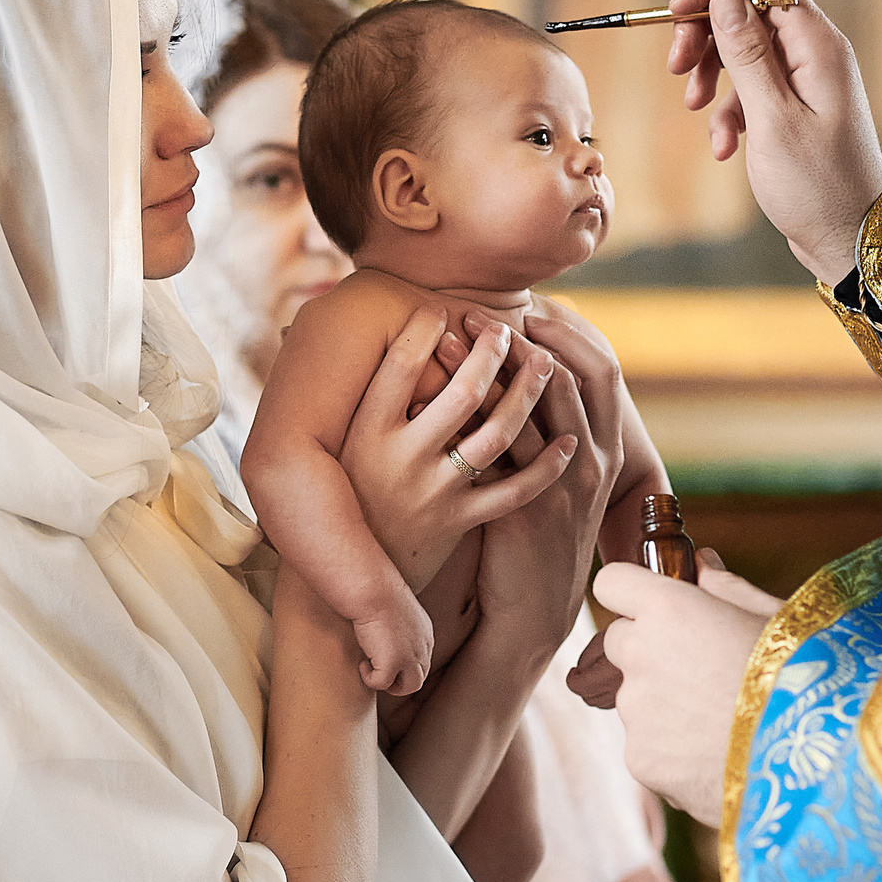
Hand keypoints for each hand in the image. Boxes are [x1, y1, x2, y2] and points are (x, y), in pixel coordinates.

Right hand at [342, 307, 574, 592]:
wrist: (353, 572)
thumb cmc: (352, 492)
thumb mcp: (343, 443)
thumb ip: (360, 392)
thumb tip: (314, 322)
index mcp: (366, 432)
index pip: (399, 365)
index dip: (426, 329)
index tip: (446, 309)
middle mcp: (400, 459)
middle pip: (463, 392)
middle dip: (494, 354)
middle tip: (509, 330)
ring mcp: (433, 492)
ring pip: (496, 434)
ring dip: (527, 394)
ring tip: (544, 365)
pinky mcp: (458, 522)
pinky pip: (514, 490)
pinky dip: (546, 464)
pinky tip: (567, 439)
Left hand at [470, 297, 625, 654]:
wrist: (532, 615)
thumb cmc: (541, 537)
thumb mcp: (567, 483)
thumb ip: (560, 433)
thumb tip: (539, 374)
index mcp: (607, 449)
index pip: (603, 367)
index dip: (570, 331)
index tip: (532, 306)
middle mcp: (590, 463)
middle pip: (560, 376)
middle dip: (517, 337)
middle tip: (475, 312)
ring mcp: (558, 487)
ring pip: (524, 406)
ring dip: (482, 365)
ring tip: (445, 335)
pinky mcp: (521, 510)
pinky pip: (490, 449)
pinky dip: (460, 413)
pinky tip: (426, 391)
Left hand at [592, 551, 780, 825]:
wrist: (819, 760)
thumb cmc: (806, 676)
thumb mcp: (775, 618)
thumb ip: (725, 588)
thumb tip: (702, 564)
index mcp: (668, 609)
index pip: (612, 582)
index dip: (632, 592)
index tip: (655, 605)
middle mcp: (640, 654)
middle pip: (619, 641)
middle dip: (649, 650)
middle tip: (703, 669)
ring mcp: (636, 711)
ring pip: (635, 698)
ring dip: (664, 704)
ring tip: (722, 721)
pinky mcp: (641, 759)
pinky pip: (648, 745)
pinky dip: (673, 750)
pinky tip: (719, 754)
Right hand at [667, 0, 881, 280]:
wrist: (850, 238)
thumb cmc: (818, 185)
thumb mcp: (772, 119)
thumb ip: (748, 55)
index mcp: (818, 45)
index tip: (676, 12)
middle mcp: (815, 53)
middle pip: (748, 10)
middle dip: (705, 33)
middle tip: (675, 68)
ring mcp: (806, 80)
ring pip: (743, 50)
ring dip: (711, 75)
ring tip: (694, 110)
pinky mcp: (794, 107)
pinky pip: (751, 90)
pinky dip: (728, 112)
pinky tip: (724, 148)